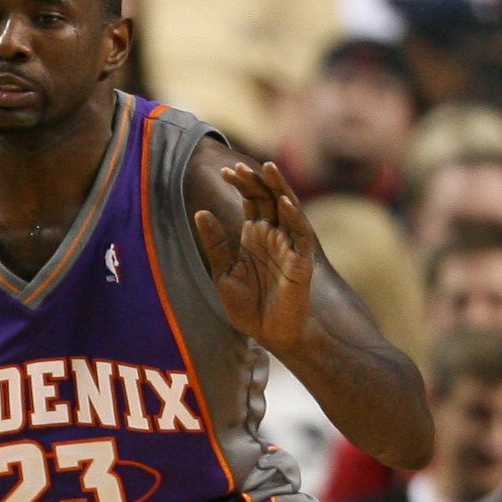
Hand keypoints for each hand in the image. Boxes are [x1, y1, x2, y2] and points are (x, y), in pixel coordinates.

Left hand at [192, 160, 314, 354]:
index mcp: (254, 236)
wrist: (269, 335)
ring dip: (279, 188)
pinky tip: (283, 202)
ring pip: (288, 209)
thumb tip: (200, 212)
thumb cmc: (248, 307)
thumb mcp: (224, 273)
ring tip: (268, 168)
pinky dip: (293, 217)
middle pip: (268, 198)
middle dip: (256, 181)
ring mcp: (289, 246)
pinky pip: (300, 234)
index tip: (225, 172)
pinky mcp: (301, 260)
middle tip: (239, 167)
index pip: (251, 201)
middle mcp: (273, 235)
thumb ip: (215, 244)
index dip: (241, 184)